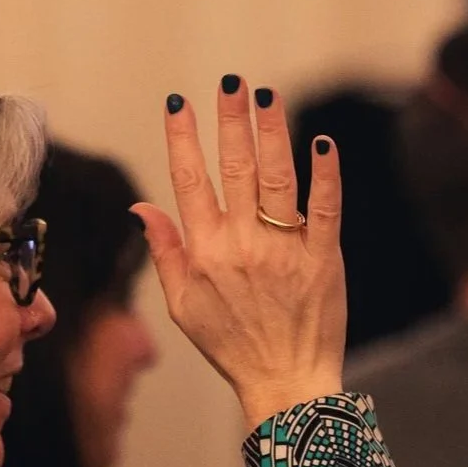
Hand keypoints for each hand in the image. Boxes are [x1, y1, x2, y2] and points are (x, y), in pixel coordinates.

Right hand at [132, 78, 345, 428]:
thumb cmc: (231, 345)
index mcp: (204, 252)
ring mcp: (284, 250)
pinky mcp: (323, 259)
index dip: (182, 138)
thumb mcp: (182, 304)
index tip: (178, 102)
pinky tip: (322, 143)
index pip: (188, 181)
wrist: (285, 384)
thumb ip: (165, 252)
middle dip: (231, 120)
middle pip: (235, 169)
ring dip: (272, 133)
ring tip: (267, 96)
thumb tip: (142, 208)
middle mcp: (241, 245)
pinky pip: (326, 209)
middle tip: (232, 82)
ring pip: (277, 179)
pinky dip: (325, 175)